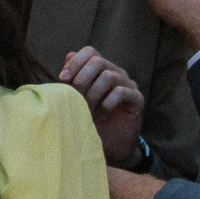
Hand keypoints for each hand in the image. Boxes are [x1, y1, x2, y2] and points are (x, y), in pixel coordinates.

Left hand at [61, 45, 144, 165]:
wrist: (109, 147)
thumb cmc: (90, 122)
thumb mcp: (76, 100)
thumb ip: (72, 79)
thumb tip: (68, 55)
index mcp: (101, 70)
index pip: (90, 52)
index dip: (75, 62)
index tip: (62, 79)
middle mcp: (116, 74)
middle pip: (98, 61)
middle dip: (82, 78)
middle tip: (75, 96)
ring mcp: (128, 86)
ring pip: (109, 76)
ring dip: (93, 93)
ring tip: (88, 109)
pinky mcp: (137, 100)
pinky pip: (122, 92)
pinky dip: (108, 101)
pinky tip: (104, 112)